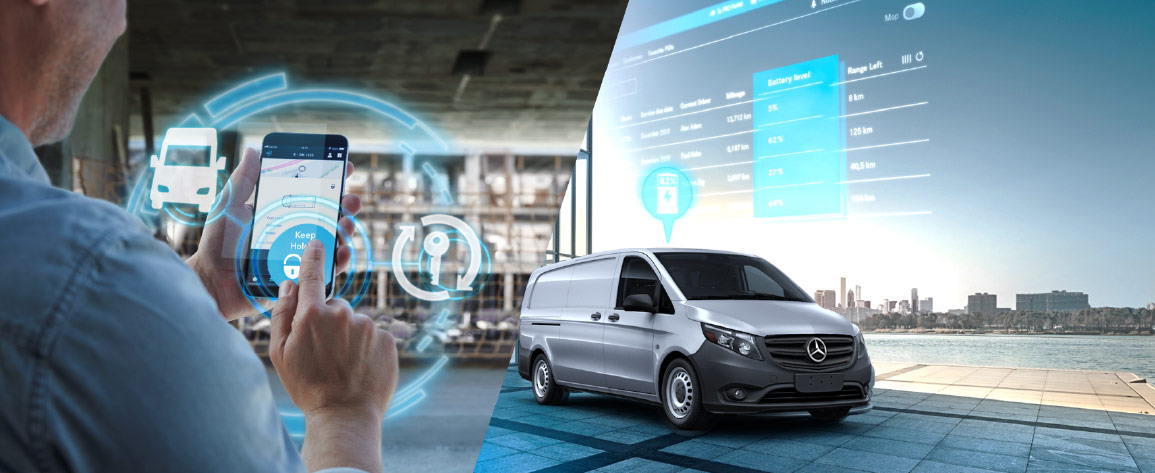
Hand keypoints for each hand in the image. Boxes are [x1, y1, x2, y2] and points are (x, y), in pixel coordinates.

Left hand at [187, 148, 361, 319]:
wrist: (212, 281)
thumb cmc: (217, 244)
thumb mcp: (228, 206)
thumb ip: (243, 180)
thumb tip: (254, 150)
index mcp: (281, 212)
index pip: (311, 193)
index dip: (330, 180)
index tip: (346, 167)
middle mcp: (294, 231)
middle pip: (329, 215)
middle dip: (345, 205)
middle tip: (350, 199)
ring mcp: (300, 253)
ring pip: (333, 240)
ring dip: (346, 230)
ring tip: (347, 223)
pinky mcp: (301, 276)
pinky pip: (327, 269)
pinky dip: (339, 260)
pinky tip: (342, 251)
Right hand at [269, 240, 397, 471]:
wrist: (345, 415)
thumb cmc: (308, 387)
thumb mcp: (281, 354)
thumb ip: (282, 315)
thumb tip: (289, 285)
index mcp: (312, 315)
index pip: (311, 275)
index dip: (313, 256)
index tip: (316, 243)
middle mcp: (343, 313)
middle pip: (334, 306)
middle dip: (329, 322)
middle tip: (324, 353)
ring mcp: (368, 326)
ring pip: (355, 322)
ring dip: (349, 337)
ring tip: (343, 365)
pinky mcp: (387, 338)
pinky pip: (374, 335)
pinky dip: (367, 347)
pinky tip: (360, 367)